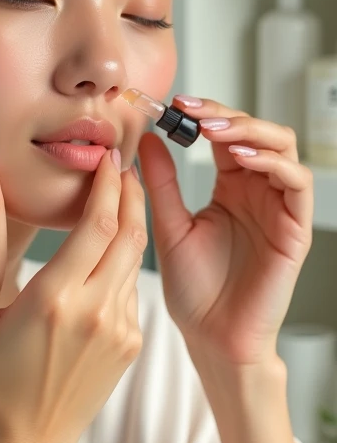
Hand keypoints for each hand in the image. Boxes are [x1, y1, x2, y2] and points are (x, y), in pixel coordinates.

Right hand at [0, 131, 145, 442]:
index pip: (99, 226)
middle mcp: (96, 313)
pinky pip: (133, 287)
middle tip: (117, 164)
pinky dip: (125, 259)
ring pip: (136, 259)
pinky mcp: (130, 343)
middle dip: (128, 193)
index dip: (108, 186)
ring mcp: (119, 330)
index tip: (105, 158)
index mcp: (55, 302)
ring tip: (117, 194)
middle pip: (129, 234)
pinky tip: (108, 247)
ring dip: (130, 223)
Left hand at [137, 97, 313, 370]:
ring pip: (282, 146)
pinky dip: (273, 162)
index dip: (204, 112)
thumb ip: (161, 182)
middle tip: (193, 111)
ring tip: (215, 130)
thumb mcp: (168, 225)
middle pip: (257, 131)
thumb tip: (146, 137)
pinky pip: (297, 183)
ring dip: (250, 130)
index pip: (225, 134)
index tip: (173, 103)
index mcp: (229, 187)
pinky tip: (243, 158)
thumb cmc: (194, 291)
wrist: (211, 338)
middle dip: (226, 113)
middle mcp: (257, 192)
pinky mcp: (295, 228)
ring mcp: (278, 207)